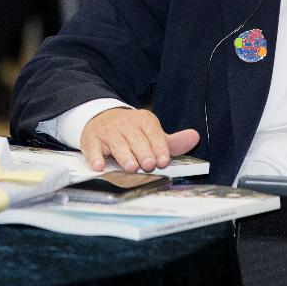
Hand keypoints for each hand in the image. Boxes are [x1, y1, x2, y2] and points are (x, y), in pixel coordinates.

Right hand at [79, 107, 199, 172]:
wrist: (102, 118)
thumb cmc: (132, 133)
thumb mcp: (153, 134)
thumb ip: (172, 141)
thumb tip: (195, 137)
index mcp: (143, 120)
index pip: (153, 133)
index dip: (159, 147)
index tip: (163, 161)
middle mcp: (125, 123)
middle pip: (136, 139)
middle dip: (143, 152)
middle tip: (148, 165)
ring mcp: (107, 130)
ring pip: (117, 143)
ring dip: (124, 155)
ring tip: (131, 167)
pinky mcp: (91, 138)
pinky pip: (93, 148)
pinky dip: (95, 157)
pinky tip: (99, 167)